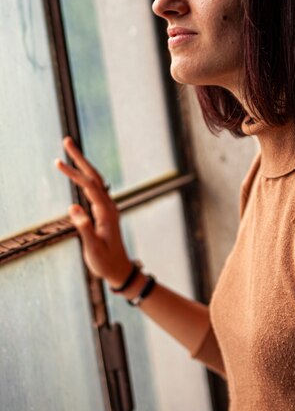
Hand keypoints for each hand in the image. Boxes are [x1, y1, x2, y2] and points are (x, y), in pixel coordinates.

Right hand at [55, 137, 131, 286]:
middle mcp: (109, 205)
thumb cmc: (106, 262)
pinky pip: (95, 188)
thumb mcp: (93, 248)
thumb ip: (84, 228)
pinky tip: (79, 174)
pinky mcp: (105, 211)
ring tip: (70, 151)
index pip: (88, 186)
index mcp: (105, 211)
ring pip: (96, 180)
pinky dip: (85, 176)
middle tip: (67, 140)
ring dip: (83, 164)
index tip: (57, 162)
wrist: (121, 270)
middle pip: (94, 175)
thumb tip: (73, 207)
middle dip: (80, 157)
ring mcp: (108, 207)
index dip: (73, 172)